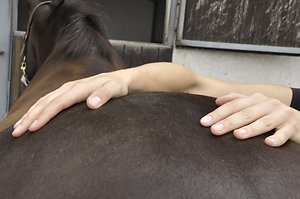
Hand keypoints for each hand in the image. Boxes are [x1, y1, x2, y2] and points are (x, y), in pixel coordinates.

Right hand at [12, 70, 129, 136]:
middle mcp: (70, 87)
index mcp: (79, 88)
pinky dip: (37, 108)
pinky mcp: (68, 91)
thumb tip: (91, 104)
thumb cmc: (117, 86)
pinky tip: (31, 116)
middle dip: (30, 117)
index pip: (58, 103)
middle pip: (46, 102)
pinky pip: (48, 99)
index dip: (45, 115)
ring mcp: (67, 88)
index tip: (33, 127)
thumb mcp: (114, 89)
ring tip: (18, 127)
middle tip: (17, 132)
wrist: (120, 79)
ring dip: (30, 113)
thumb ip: (104, 95)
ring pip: (44, 100)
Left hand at [200, 93, 299, 146]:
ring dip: (250, 129)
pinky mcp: (293, 127)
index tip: (204, 122)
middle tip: (214, 130)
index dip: (218, 113)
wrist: (298, 120)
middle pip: (245, 113)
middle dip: (229, 122)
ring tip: (237, 135)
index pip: (233, 105)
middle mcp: (268, 104)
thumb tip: (217, 100)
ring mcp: (281, 115)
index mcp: (255, 99)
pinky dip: (277, 138)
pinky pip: (285, 134)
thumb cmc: (271, 113)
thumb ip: (237, 100)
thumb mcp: (255, 104)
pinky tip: (268, 143)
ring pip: (264, 122)